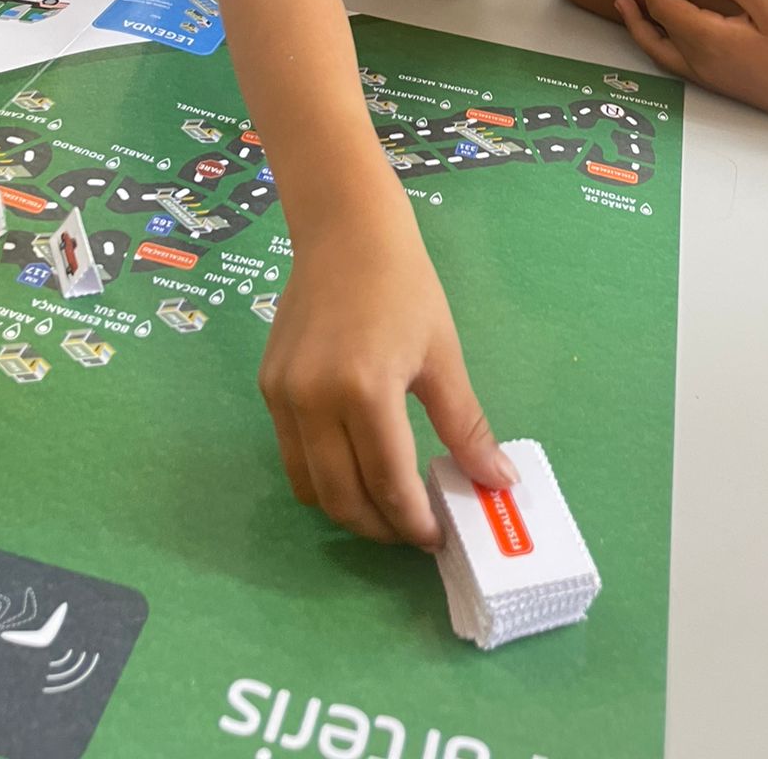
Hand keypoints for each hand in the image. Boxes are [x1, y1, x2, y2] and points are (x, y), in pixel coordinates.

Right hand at [260, 190, 513, 545]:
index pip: (388, 484)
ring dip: (348, 507)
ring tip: (386, 502)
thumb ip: (465, 427)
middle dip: (381, 527)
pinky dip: (323, 474)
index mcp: (365, 391)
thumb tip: (499, 482)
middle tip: (414, 527)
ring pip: (309, 486)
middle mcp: (314, 400)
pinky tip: (355, 461)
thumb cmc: (404, 286)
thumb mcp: (443, 357)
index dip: (415, 521)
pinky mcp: (268, 387)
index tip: (438, 535)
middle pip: (342, 499)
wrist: (346, 231)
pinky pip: (292, 453)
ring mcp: (284, 395)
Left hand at [616, 0, 767, 124]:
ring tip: (628, 5)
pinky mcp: (711, 81)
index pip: (664, 7)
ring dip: (642, 24)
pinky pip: (671, 59)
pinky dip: (658, 40)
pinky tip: (667, 28)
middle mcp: (697, 61)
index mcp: (707, 40)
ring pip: (657, 49)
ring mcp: (702, 75)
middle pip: (658, 25)